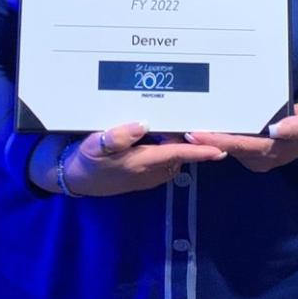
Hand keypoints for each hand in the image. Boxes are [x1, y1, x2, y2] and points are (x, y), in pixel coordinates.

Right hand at [32, 123, 226, 197]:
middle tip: (203, 119)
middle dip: (194, 141)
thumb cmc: (86, 159)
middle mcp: (150, 172)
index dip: (200, 152)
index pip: (177, 154)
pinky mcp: (146, 175)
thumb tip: (143, 124)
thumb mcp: (94, 145)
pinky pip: (166, 161)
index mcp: (141, 162)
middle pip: (181, 154)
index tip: (221, 148)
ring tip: (184, 121)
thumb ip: (118, 136)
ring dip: (180, 144)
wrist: (76, 179)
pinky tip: (163, 134)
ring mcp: (150, 176)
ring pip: (174, 158)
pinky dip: (170, 149)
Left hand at [185, 99, 297, 173]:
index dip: (218, 140)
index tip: (197, 134)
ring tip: (184, 127)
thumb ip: (297, 126)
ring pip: (228, 149)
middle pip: (229, 149)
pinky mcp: (251, 154)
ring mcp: (255, 159)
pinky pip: (232, 147)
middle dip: (205, 141)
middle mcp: (260, 159)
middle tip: (180, 130)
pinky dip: (218, 138)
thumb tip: (278, 129)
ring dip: (208, 141)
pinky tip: (201, 128)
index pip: (240, 146)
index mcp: (272, 151)